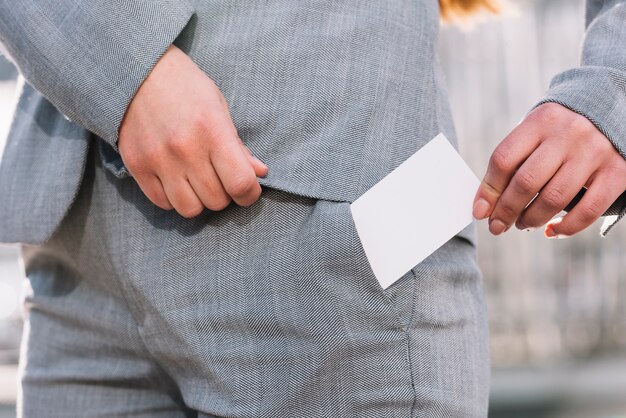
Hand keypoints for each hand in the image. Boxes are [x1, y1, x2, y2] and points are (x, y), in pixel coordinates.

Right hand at [118, 45, 267, 217]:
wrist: (136, 71)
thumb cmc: (186, 87)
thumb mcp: (219, 107)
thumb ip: (238, 145)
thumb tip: (259, 174)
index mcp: (212, 130)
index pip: (240, 183)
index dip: (250, 194)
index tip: (248, 189)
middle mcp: (185, 149)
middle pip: (216, 201)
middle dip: (224, 195)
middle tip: (220, 179)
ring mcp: (158, 160)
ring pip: (190, 209)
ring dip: (200, 201)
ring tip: (198, 183)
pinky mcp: (136, 166)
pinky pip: (162, 203)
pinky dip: (174, 198)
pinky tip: (176, 181)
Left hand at [473, 103, 625, 237]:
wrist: (613, 108)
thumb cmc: (560, 130)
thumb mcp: (536, 130)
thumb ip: (514, 160)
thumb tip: (486, 204)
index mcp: (541, 121)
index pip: (504, 160)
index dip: (488, 190)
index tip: (480, 211)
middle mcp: (569, 134)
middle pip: (526, 182)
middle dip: (506, 211)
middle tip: (497, 226)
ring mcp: (594, 153)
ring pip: (554, 199)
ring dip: (532, 219)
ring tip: (523, 224)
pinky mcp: (618, 172)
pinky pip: (588, 211)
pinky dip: (566, 228)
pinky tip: (551, 231)